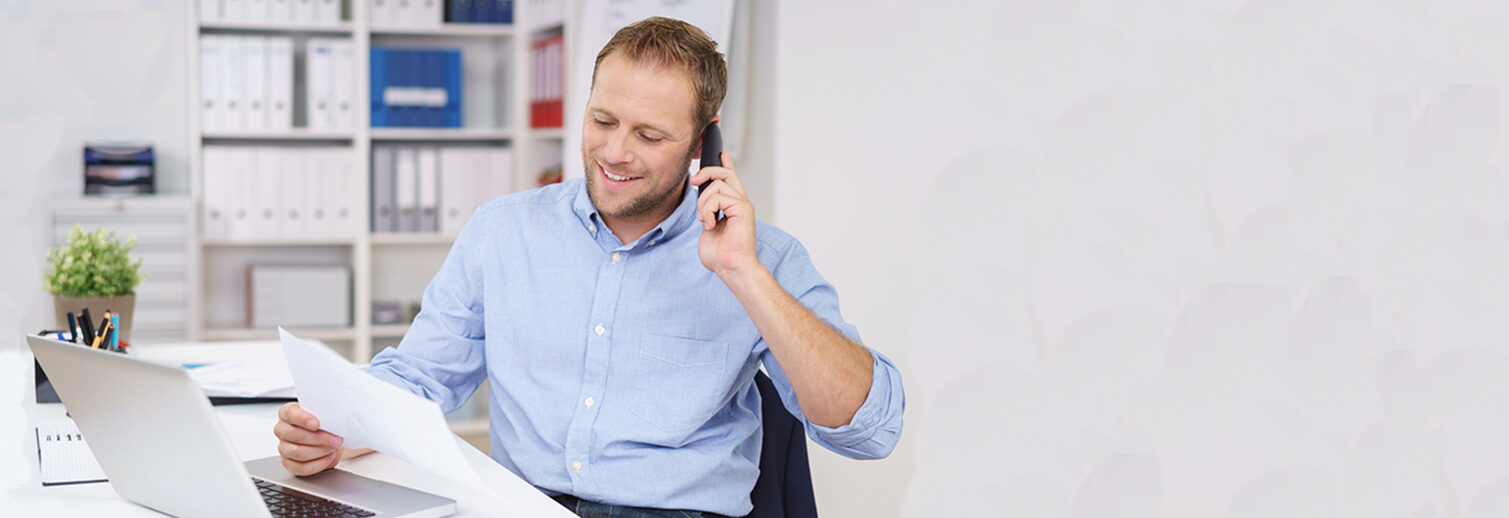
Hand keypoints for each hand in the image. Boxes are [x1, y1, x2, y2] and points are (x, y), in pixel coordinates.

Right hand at [273, 402, 344, 475]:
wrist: (329, 438)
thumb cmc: (324, 423)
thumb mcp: (325, 414)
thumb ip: (326, 413)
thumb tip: (338, 416)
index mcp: (287, 413)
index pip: (290, 414)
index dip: (303, 419)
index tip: (317, 424)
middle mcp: (282, 429)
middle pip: (296, 435)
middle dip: (320, 438)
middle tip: (336, 439)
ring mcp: (283, 447)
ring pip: (299, 452)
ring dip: (321, 451)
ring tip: (333, 448)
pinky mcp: (288, 463)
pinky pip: (302, 467)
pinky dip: (319, 463)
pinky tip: (328, 457)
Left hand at [690, 151, 759, 276]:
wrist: (731, 268)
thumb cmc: (721, 256)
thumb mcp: (708, 228)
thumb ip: (707, 214)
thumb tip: (703, 206)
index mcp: (733, 207)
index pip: (731, 179)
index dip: (725, 164)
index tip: (721, 154)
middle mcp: (740, 203)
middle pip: (725, 173)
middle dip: (707, 172)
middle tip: (694, 182)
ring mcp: (743, 204)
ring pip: (716, 185)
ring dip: (703, 203)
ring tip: (706, 220)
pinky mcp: (743, 208)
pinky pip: (718, 197)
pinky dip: (708, 210)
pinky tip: (711, 224)